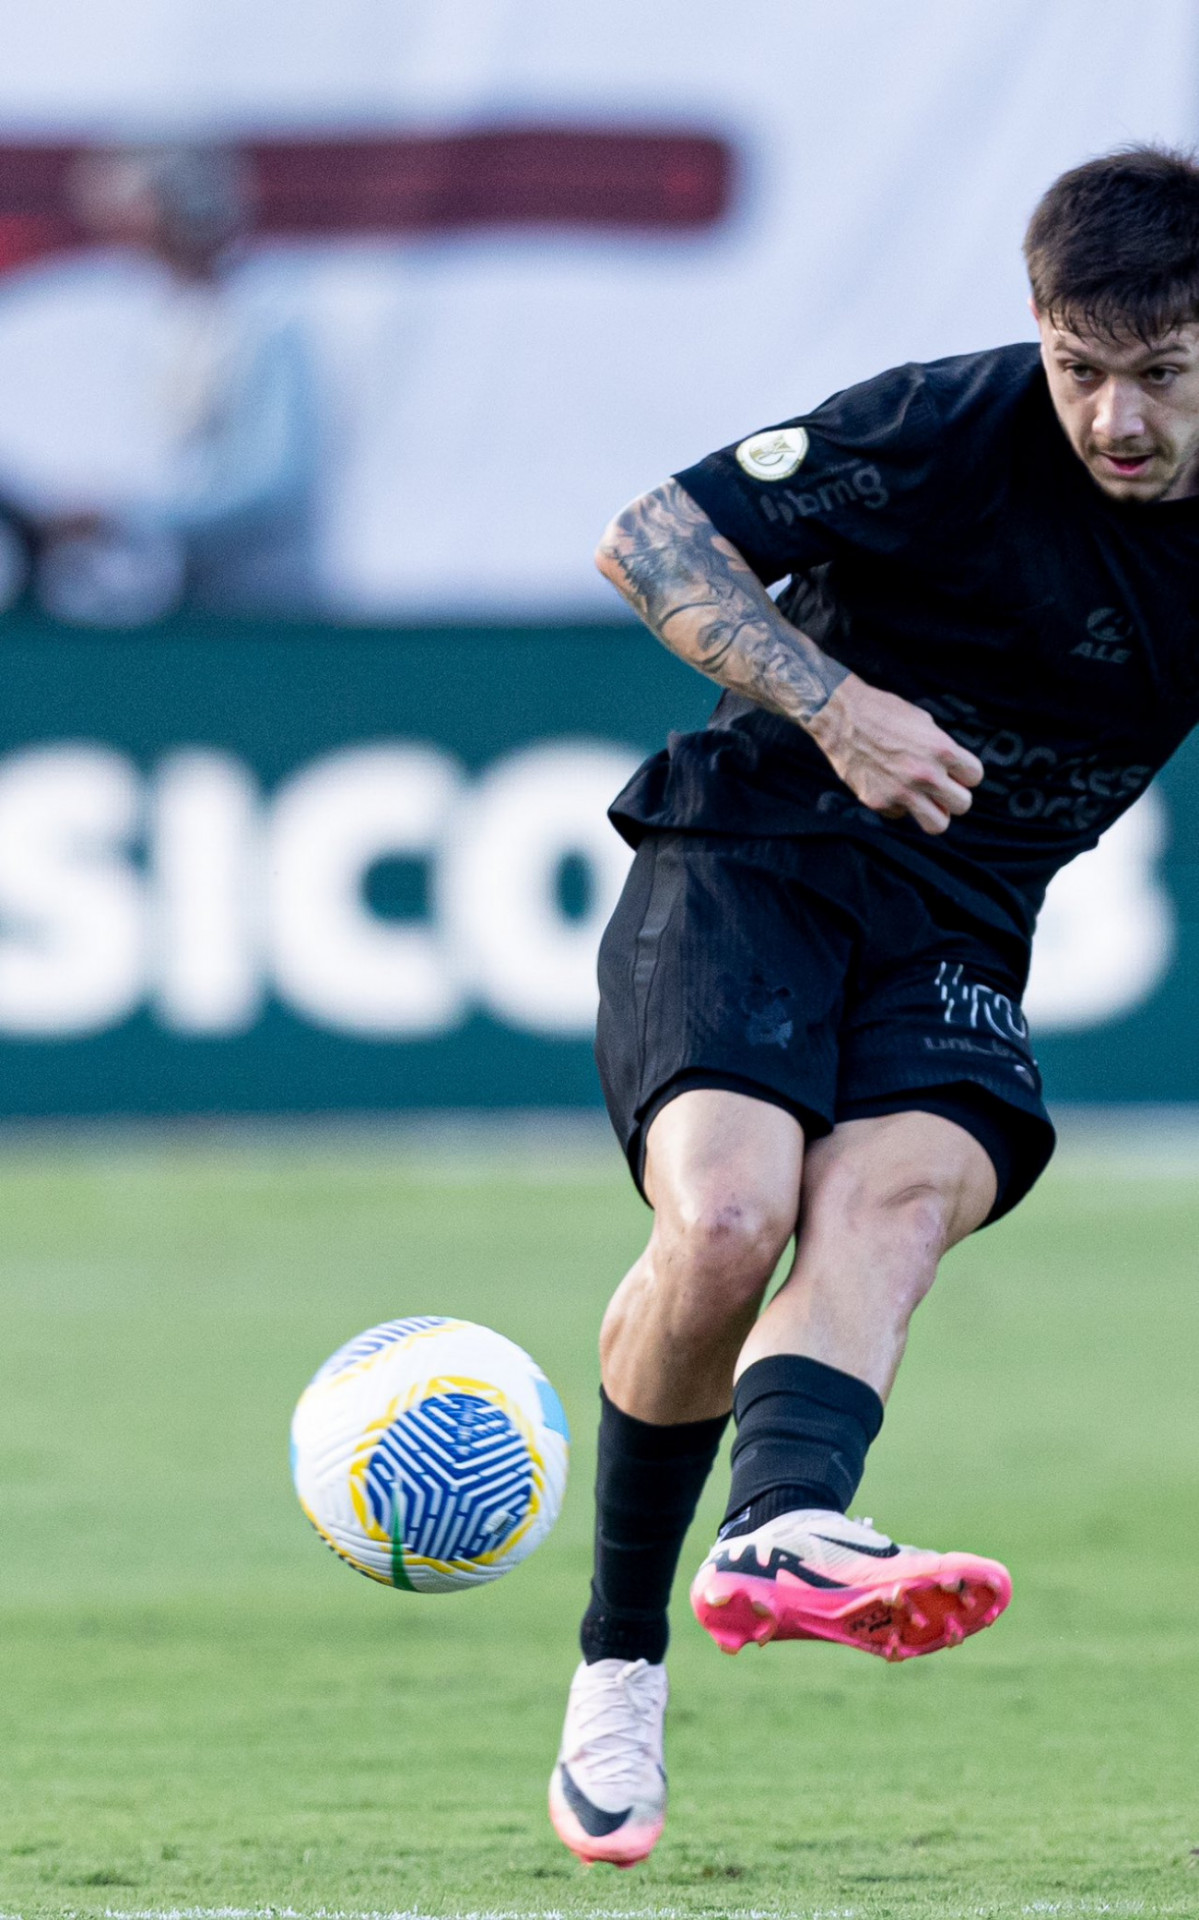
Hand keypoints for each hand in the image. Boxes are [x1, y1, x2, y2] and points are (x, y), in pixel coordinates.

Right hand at [806, 673, 983, 834]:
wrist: (841, 717)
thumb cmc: (883, 713)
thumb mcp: (923, 722)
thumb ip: (942, 750)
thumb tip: (952, 772)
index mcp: (942, 750)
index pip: (975, 777)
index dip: (965, 773)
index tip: (954, 771)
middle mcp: (925, 774)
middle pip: (963, 805)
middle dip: (954, 796)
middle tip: (941, 789)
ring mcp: (901, 792)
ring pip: (938, 824)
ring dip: (935, 813)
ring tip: (924, 800)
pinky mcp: (879, 802)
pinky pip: (901, 814)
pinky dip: (898, 804)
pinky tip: (887, 785)